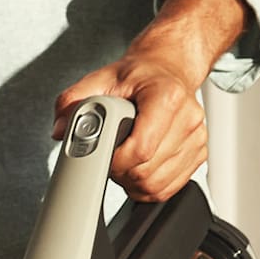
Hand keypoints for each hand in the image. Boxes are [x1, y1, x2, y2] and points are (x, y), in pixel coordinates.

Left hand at [56, 0, 250, 201]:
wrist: (168, 70)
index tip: (104, 154)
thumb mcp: (100, 78)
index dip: (115, 161)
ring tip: (124, 162)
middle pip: (147, 172)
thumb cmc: (139, 76)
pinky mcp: (199, 153)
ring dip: (134, 184)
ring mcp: (196, 137)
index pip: (141, 149)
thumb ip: (73, 101)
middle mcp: (188, 117)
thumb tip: (60, 130)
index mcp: (166, 96)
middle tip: (111, 158)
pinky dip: (149, 187)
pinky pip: (169, 188)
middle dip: (121, 174)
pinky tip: (139, 169)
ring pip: (158, 186)